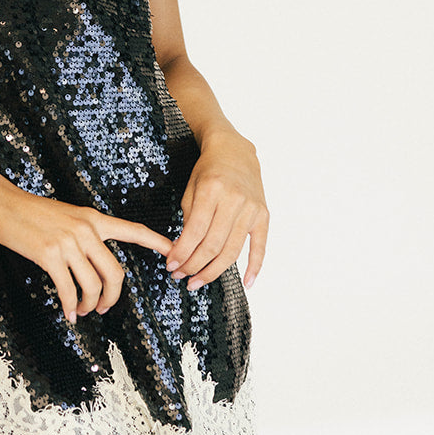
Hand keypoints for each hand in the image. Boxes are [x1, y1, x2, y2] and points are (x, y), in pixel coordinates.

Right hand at [0, 182, 174, 325]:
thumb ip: (84, 233)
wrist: (0, 203)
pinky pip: (67, 289)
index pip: (134, 230)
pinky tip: (68, 313)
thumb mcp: (66, 216)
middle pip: (115, 272)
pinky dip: (69, 305)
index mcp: (93, 218)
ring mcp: (68, 241)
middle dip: (113, 297)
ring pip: (93, 284)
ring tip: (81, 310)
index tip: (174, 253)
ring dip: (90, 304)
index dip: (157, 243)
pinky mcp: (49, 254)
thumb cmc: (30, 212)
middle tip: (103, 308)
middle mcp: (86, 229)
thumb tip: (94, 260)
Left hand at [167, 130, 268, 292]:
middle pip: (212, 245)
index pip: (195, 232)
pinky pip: (260, 245)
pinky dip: (254, 266)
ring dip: (212, 271)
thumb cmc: (209, 170)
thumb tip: (182, 251)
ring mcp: (251, 209)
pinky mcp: (263, 215)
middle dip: (193, 266)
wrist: (235, 152)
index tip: (170, 265)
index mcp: (212, 190)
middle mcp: (234, 200)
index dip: (181, 253)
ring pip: (231, 251)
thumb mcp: (191, 188)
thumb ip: (189, 218)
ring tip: (197, 282)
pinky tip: (247, 282)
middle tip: (180, 276)